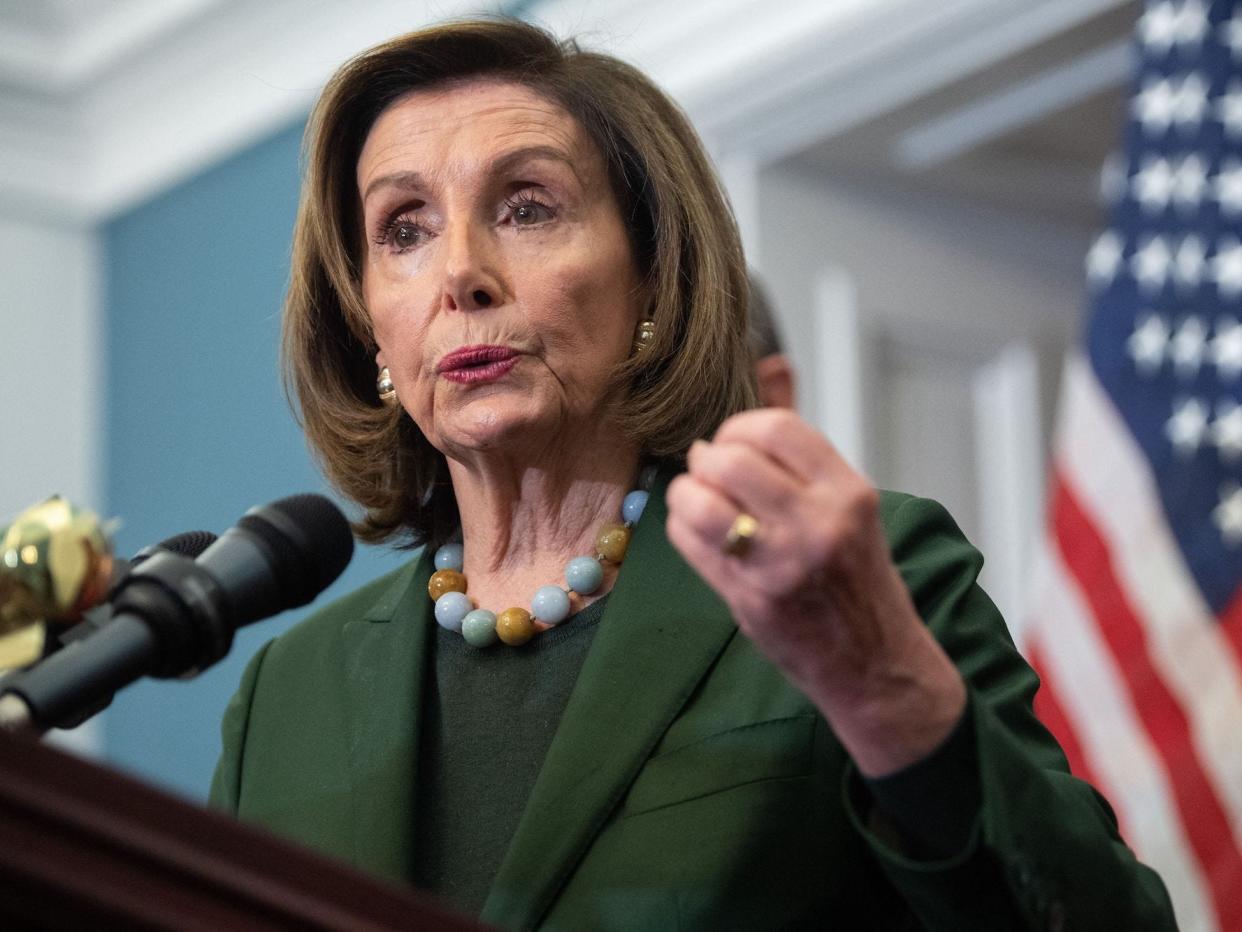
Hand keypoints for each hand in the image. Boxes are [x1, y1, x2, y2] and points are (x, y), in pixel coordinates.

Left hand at [665, 409, 965, 775]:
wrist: (875, 663)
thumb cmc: (858, 578)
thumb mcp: (846, 505)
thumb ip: (802, 445)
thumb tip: (773, 366)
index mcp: (847, 493)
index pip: (776, 427)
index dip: (739, 426)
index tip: (733, 441)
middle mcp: (818, 524)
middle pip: (731, 460)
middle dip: (707, 458)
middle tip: (708, 469)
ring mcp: (782, 564)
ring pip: (701, 500)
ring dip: (686, 492)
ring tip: (696, 498)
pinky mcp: (750, 598)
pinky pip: (690, 543)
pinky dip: (682, 528)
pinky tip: (697, 533)